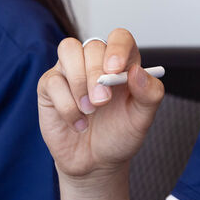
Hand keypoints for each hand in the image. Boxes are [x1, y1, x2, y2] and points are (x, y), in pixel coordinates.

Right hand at [37, 29, 164, 179]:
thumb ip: (149, 94)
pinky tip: (78, 123)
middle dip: (96, 74)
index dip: (117, 48)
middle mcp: (95, 62)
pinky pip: (53, 81)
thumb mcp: (142, 119)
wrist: (95, 162)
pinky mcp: (50, 87)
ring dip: (79, 82)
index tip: (116, 69)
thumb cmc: (119, 135)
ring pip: (68, 50)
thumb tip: (137, 71)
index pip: (120, 38)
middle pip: (92, 46)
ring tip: (90, 111)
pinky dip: (67, 106)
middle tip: (102, 102)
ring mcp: (70, 71)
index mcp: (121, 63)